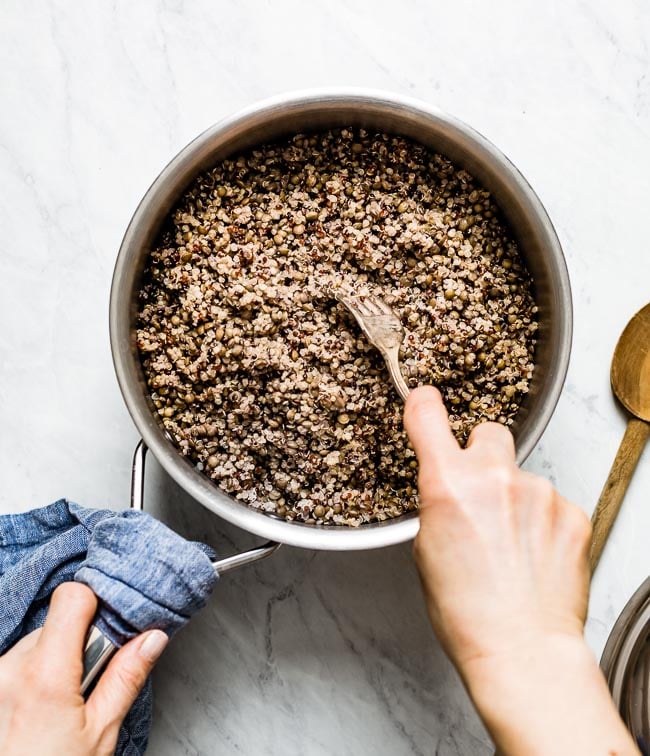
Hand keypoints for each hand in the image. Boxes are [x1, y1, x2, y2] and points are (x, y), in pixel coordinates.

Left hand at [0, 582, 167, 755]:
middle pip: (56, 624)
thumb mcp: (99, 733)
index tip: (106, 628)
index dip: (94, 603)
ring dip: (51, 664)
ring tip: (57, 707)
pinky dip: (30, 678)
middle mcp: (9, 669)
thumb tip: (152, 637)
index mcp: (44, 675)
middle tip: (84, 687)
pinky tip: (37, 711)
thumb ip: (125, 677)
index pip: (71, 598)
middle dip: (77, 645)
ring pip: (35, 645)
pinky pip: (15, 664)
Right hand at [404, 386, 637, 755]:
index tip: (425, 402)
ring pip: (523, 474)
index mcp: (448, 485)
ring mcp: (539, 492)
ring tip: (512, 544)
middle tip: (481, 493)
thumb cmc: (466, 612)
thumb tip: (450, 489)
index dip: (424, 406)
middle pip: (488, 433)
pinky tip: (535, 553)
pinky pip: (551, 501)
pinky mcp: (572, 511)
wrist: (521, 647)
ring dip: (515, 497)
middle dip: (481, 455)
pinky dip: (543, 520)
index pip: (429, 416)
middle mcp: (495, 477)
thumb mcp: (426, 549)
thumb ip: (439, 502)